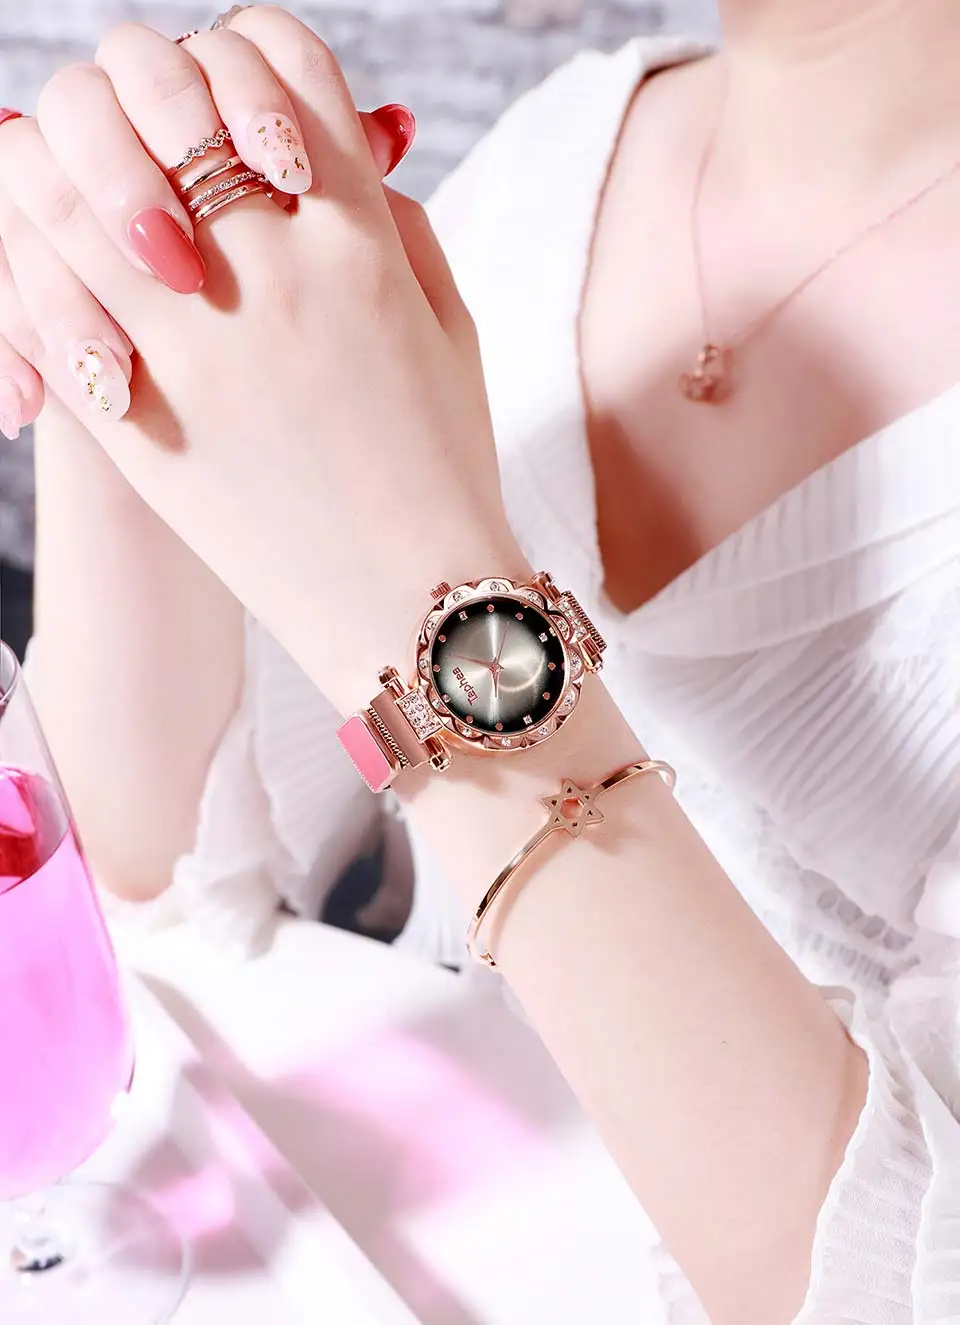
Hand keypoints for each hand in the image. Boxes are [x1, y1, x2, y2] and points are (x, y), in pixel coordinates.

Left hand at [0, 11, 523, 710]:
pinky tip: (79, 292)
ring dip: (71, 171)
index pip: (276, 52)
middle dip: (142, 100)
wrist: (413, 606)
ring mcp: (194, 337)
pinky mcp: (136, 412)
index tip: (248, 116)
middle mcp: (272, 265)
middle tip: (158, 152)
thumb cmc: (444, 471)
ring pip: (67, 179)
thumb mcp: (454, 332)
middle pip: (151, 89)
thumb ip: (400, 227)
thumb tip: (346, 161)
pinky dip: (39, 269)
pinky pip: (43, 291)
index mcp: (363, 236)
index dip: (247, 59)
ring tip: (107, 217)